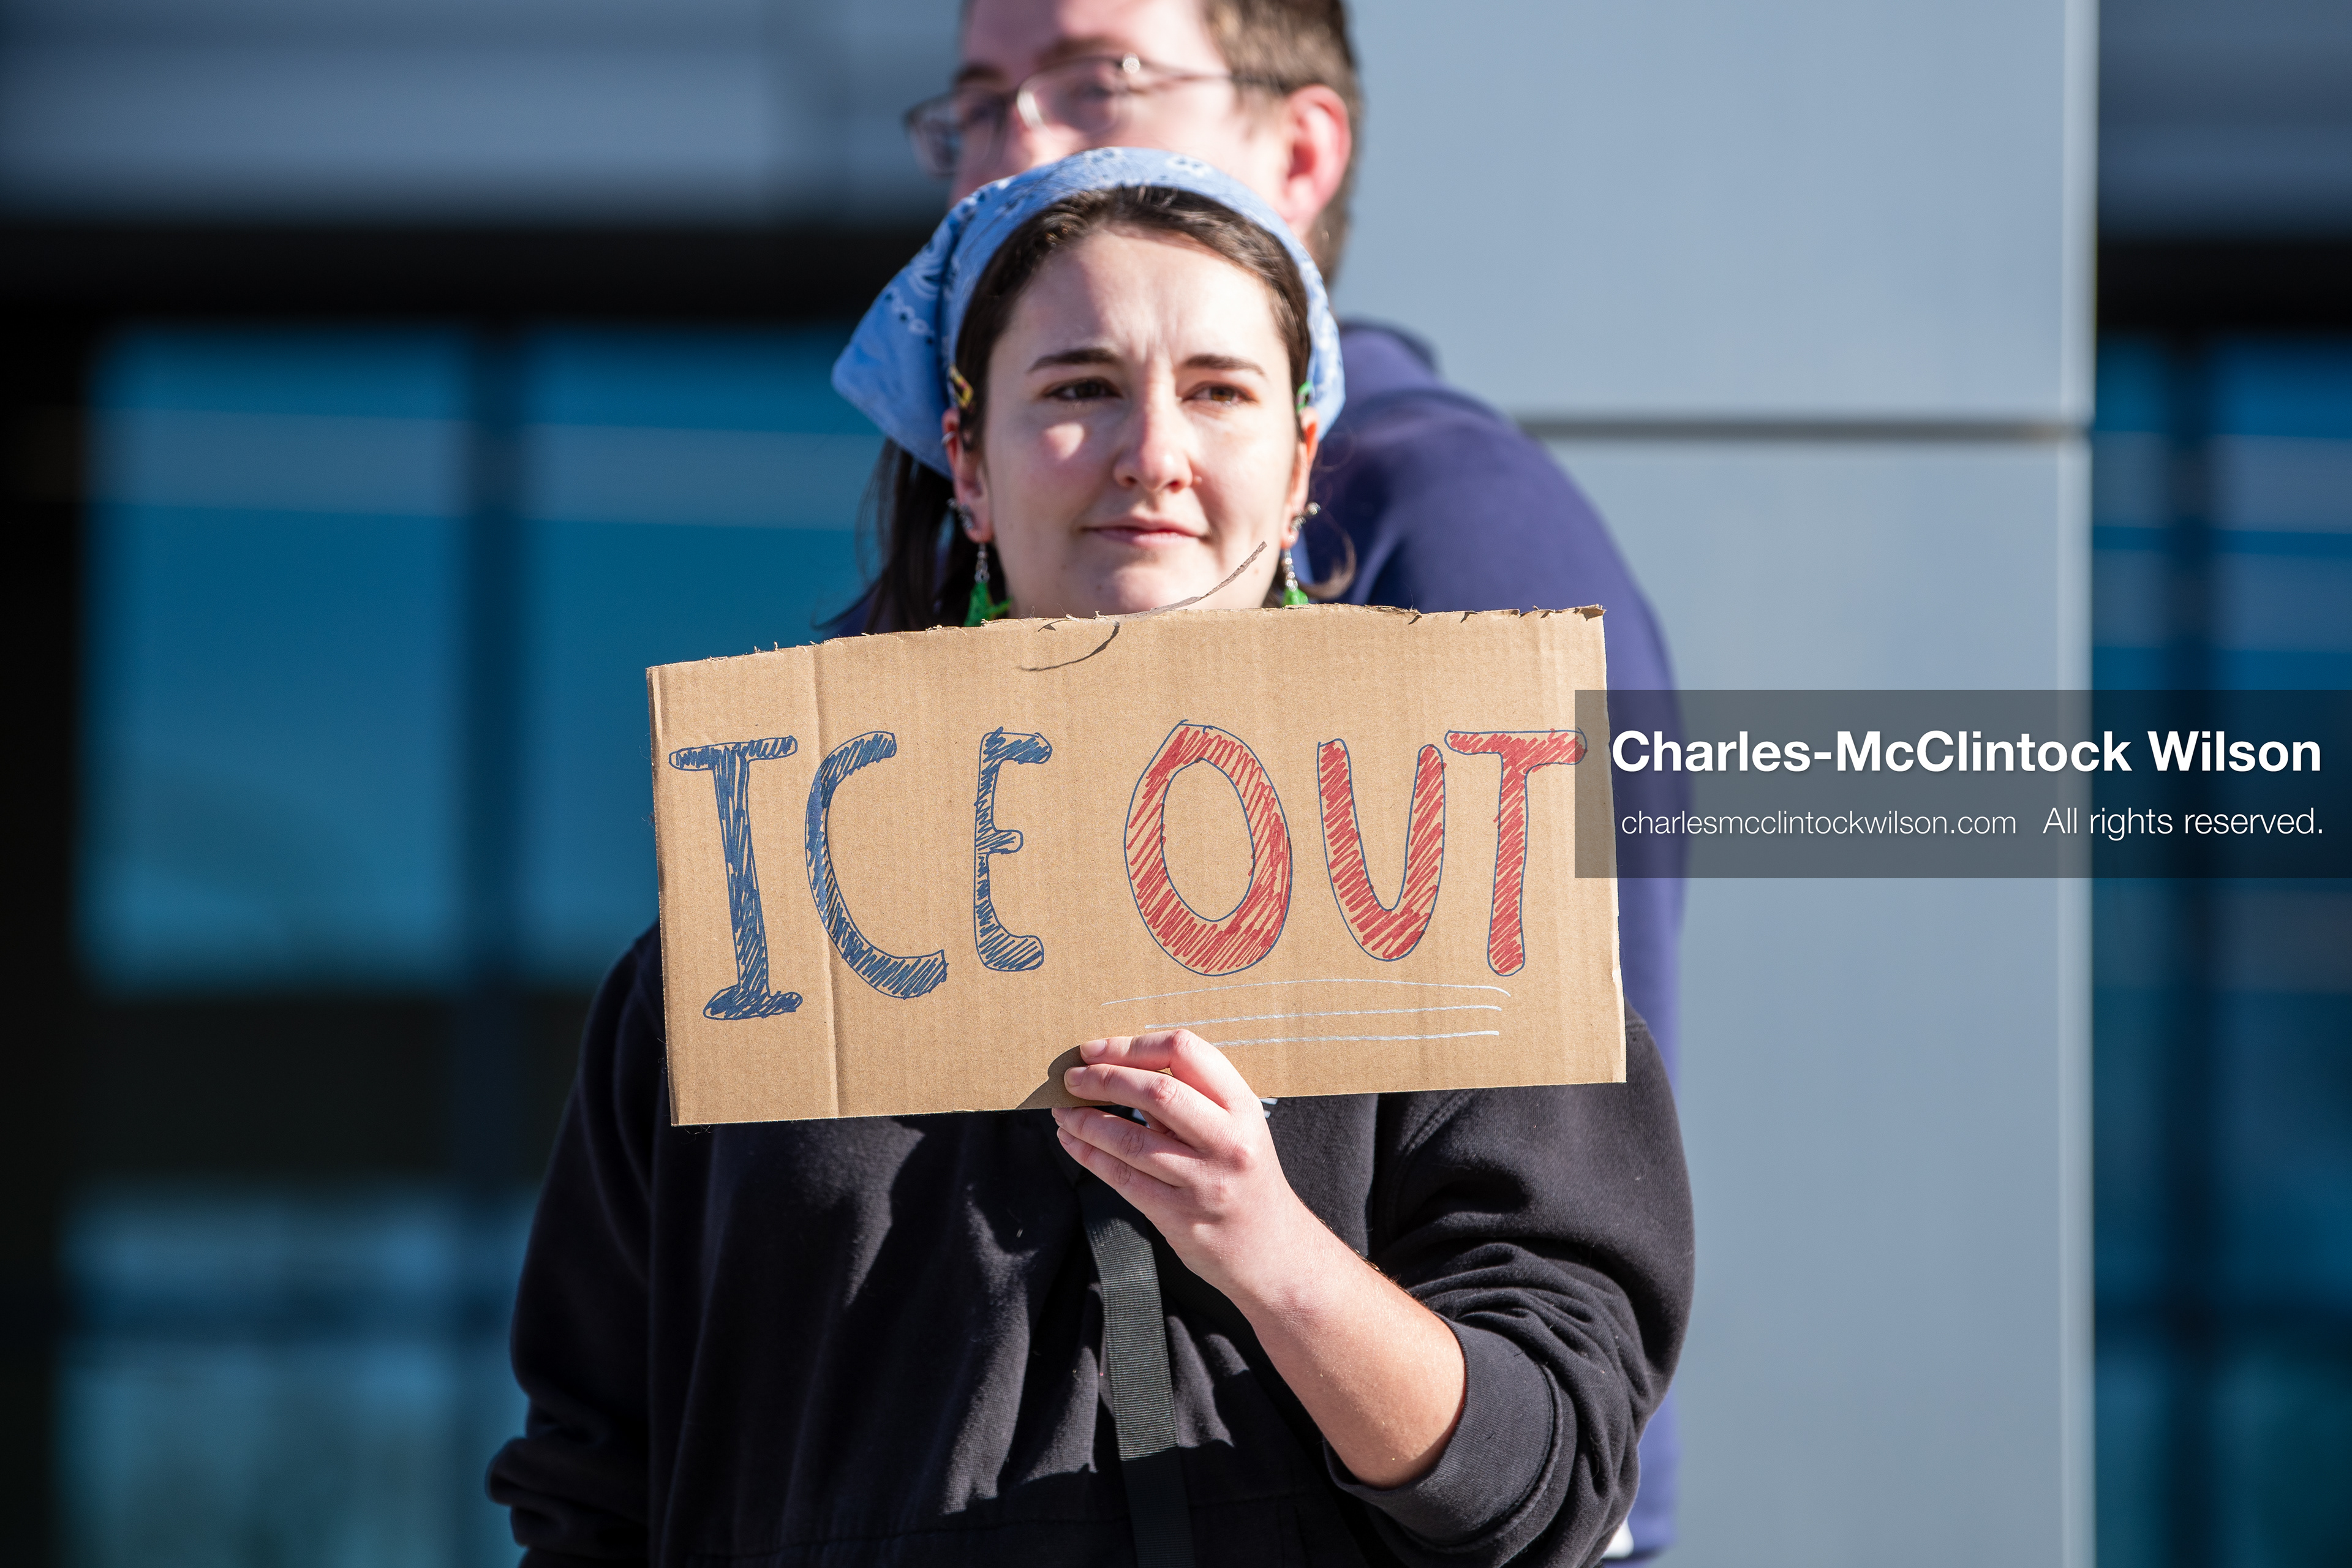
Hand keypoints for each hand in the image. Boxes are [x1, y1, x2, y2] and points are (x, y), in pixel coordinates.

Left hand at [1051, 1030, 1318, 1304]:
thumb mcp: (1236, 1128)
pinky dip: (1089, 1156)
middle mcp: (1228, 1141)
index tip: (1096, 1049)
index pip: (1186, 1052)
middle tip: (1071, 1079)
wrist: (1274, 1253)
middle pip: (1156, 1092)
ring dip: (1086, 1121)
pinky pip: (1123, 1179)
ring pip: (1131, 1140)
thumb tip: (1118, 1072)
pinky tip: (1072, 1142)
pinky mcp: (1180, 1216)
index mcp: (1243, 1106)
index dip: (1132, 1046)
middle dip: (1103, 1079)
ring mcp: (1205, 1182)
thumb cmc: (1245, 1180)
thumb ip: (1188, 1101)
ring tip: (1062, 1111)